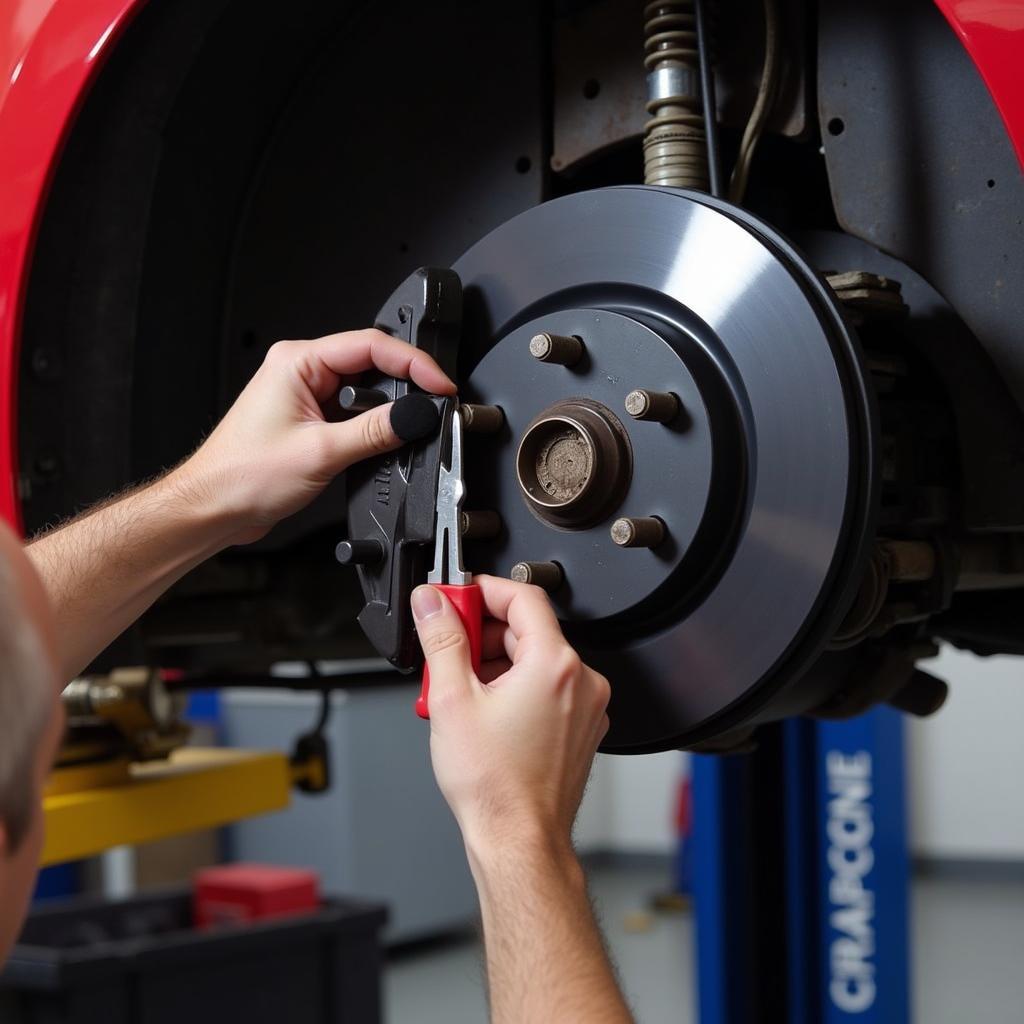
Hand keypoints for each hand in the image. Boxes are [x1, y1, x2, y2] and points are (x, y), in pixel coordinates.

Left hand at [170, 329, 454, 544]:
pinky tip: (386, 438)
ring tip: (412, 424)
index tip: (441, 385)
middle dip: (406, 383)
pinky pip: (353, 412)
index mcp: (297, 361)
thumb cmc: (242, 476)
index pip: (371, 346)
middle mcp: (300, 370)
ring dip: (389, 406)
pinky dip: (374, 424)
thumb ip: (377, 431)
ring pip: (365, 389)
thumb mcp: (322, 452)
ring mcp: (305, 395)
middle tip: (435, 405)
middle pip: (371, 362)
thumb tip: (417, 414)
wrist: (213, 508)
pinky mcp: (310, 419)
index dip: (414, 363)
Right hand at [411, 575, 610, 858]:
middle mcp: (581, 681)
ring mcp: (585, 707)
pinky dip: (514, 688)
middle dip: (481, 634)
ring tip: (458, 690)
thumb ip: (441, 639)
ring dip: (494, 663)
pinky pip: (546, 688)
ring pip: (534, 661)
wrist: (518, 840)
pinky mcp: (579, 728)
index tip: (457, 597)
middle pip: (527, 630)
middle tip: (447, 649)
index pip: (523, 596)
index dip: (484, 591)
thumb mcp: (452, 700)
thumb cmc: (495, 786)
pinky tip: (482, 710)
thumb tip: (433, 604)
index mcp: (555, 665)